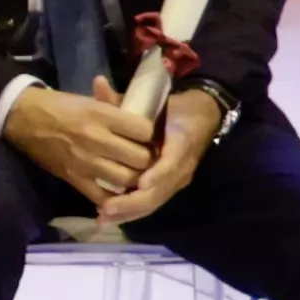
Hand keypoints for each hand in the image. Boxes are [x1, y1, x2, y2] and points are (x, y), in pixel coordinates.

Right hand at [1, 81, 156, 209]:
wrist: (21, 117)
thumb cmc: (58, 105)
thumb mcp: (88, 100)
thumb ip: (116, 109)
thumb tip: (142, 118)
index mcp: (100, 115)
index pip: (144, 130)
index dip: (150, 134)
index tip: (148, 136)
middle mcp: (96, 138)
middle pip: (140, 158)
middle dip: (148, 160)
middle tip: (147, 159)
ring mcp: (85, 161)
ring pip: (127, 180)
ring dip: (135, 180)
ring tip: (136, 175)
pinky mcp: (73, 178)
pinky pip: (102, 197)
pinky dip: (115, 199)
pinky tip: (119, 194)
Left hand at [94, 86, 224, 226]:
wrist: (201, 114)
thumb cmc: (174, 107)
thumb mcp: (155, 101)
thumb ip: (124, 99)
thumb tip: (97, 83)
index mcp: (180, 143)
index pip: (172, 163)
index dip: (158, 174)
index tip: (141, 183)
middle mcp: (181, 166)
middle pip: (160, 190)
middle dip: (133, 202)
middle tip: (108, 207)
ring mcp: (176, 178)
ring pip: (154, 201)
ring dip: (130, 211)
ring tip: (104, 217)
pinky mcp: (170, 185)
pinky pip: (152, 201)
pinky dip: (133, 211)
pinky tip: (113, 216)